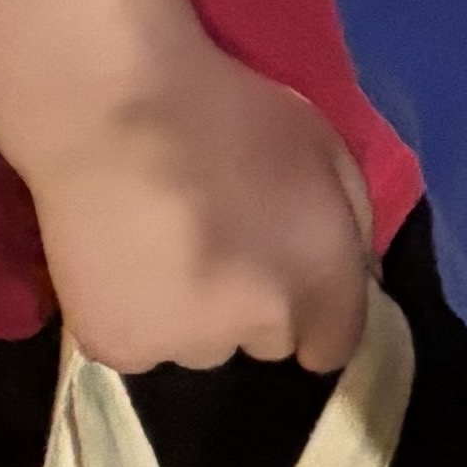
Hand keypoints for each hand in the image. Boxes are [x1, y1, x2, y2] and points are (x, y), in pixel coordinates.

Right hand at [26, 45, 372, 377]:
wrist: (111, 115)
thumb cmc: (230, 114)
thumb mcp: (327, 148)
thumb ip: (352, 223)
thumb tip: (355, 278)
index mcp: (317, 278)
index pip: (334, 345)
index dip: (318, 315)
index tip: (294, 280)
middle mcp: (256, 328)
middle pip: (267, 340)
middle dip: (256, 305)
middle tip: (223, 245)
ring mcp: (183, 346)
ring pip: (203, 345)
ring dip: (196, 315)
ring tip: (169, 251)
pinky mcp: (118, 352)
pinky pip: (143, 346)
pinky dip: (138, 316)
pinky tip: (126, 264)